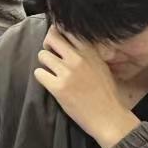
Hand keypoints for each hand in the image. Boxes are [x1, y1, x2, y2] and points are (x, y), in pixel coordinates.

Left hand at [34, 25, 139, 147]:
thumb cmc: (106, 93)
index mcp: (90, 52)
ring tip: (54, 73)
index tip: (57, 40)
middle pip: (51, 37)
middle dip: (48, 44)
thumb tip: (68, 41)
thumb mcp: (101, 65)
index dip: (58, 32)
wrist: (109, 118)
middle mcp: (78, 59)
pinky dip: (42, 77)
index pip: (67, 29)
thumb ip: (87, 52)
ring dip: (45, 63)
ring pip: (42, 55)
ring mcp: (67, 72)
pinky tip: (51, 83)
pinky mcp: (58, 87)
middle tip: (51, 54)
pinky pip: (38, 73)